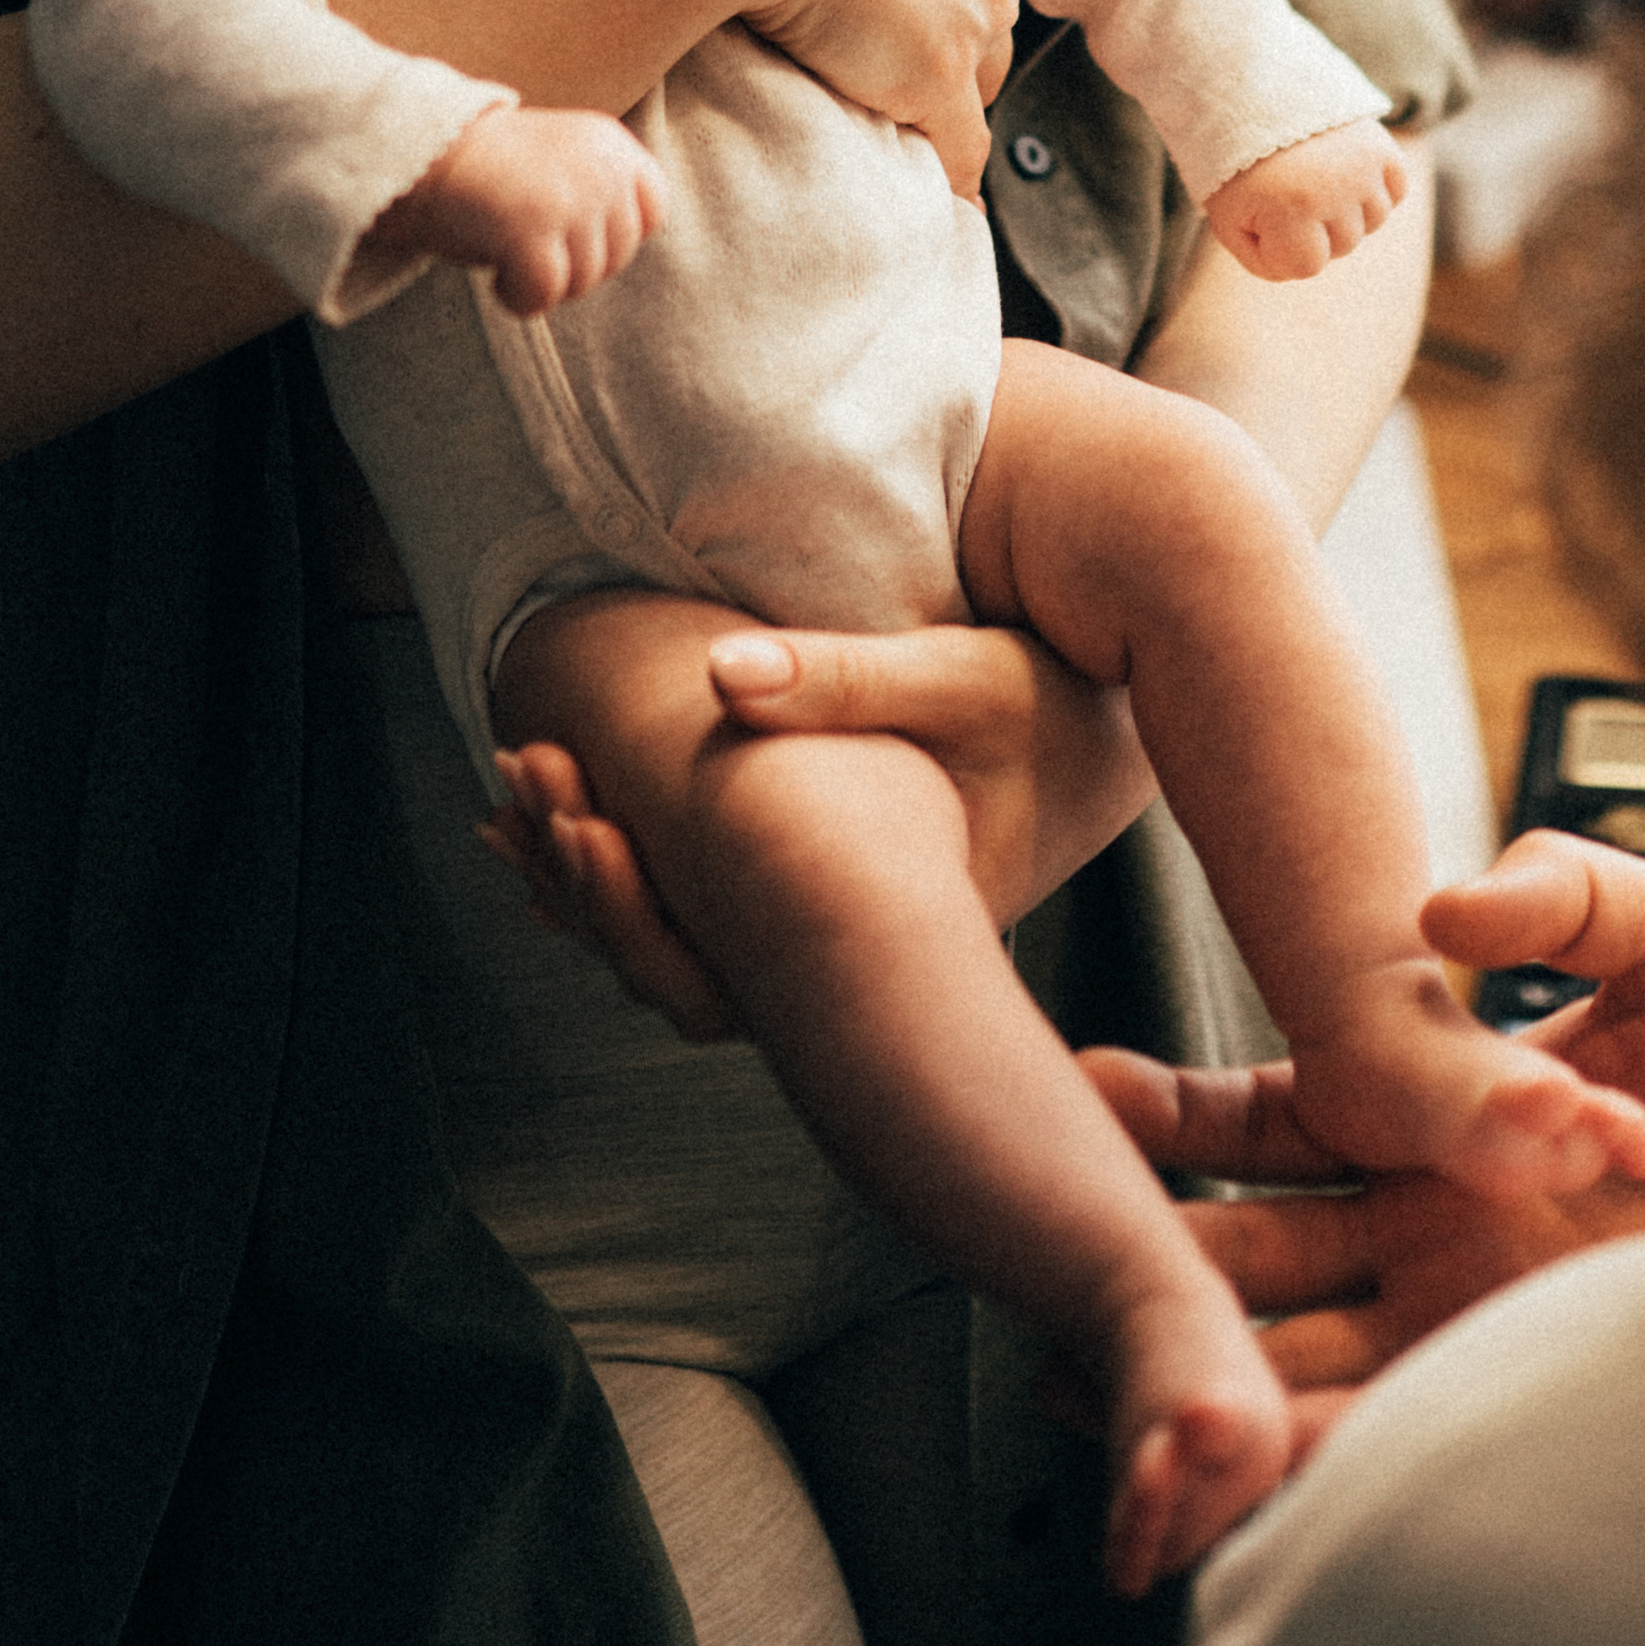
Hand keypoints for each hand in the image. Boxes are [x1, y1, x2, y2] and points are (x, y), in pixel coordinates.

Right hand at [365, 104, 664, 312]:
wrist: (415, 153)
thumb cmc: (485, 172)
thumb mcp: (561, 166)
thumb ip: (600, 197)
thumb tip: (620, 257)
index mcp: (610, 143)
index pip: (652, 211)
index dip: (611, 238)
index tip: (568, 237)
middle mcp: (600, 165)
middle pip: (618, 255)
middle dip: (574, 267)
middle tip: (524, 249)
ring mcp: (571, 196)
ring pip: (583, 281)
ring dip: (543, 284)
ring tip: (506, 255)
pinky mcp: (534, 227)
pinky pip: (545, 294)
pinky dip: (520, 300)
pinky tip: (496, 281)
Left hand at [483, 618, 1157, 1034]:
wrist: (1135, 717)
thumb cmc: (1057, 697)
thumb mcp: (966, 675)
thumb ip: (849, 675)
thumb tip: (716, 676)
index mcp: (885, 933)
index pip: (720, 969)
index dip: (620, 908)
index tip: (555, 814)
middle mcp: (856, 961)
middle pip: (683, 970)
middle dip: (584, 886)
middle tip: (515, 789)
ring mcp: (842, 937)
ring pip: (688, 947)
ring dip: (592, 881)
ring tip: (509, 801)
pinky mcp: (831, 898)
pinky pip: (707, 907)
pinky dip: (630, 862)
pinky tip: (565, 811)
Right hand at [1084, 831, 1644, 1428]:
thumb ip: (1561, 893)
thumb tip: (1446, 899)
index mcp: (1437, 1114)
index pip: (1267, 1120)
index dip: (1172, 1119)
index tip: (1084, 1094)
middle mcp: (1429, 1225)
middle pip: (1251, 1252)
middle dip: (1148, 1263)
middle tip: (1045, 1263)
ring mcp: (1466, 1321)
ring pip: (1295, 1359)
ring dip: (1201, 1373)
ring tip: (1096, 1382)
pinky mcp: (1515, 1402)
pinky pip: (1387, 1445)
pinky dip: (1306, 1460)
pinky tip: (1237, 1463)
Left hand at [1204, 119, 1407, 278]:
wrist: (1252, 89)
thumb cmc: (1233, 161)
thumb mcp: (1229, 216)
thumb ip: (1262, 259)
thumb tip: (1305, 270)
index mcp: (1291, 208)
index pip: (1305, 267)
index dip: (1278, 250)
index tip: (1257, 218)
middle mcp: (1335, 189)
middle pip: (1342, 246)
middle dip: (1312, 230)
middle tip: (1284, 192)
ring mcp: (1363, 167)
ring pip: (1373, 221)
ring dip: (1346, 211)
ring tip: (1314, 181)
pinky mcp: (1382, 147)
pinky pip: (1396, 191)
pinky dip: (1377, 189)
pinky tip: (1345, 174)